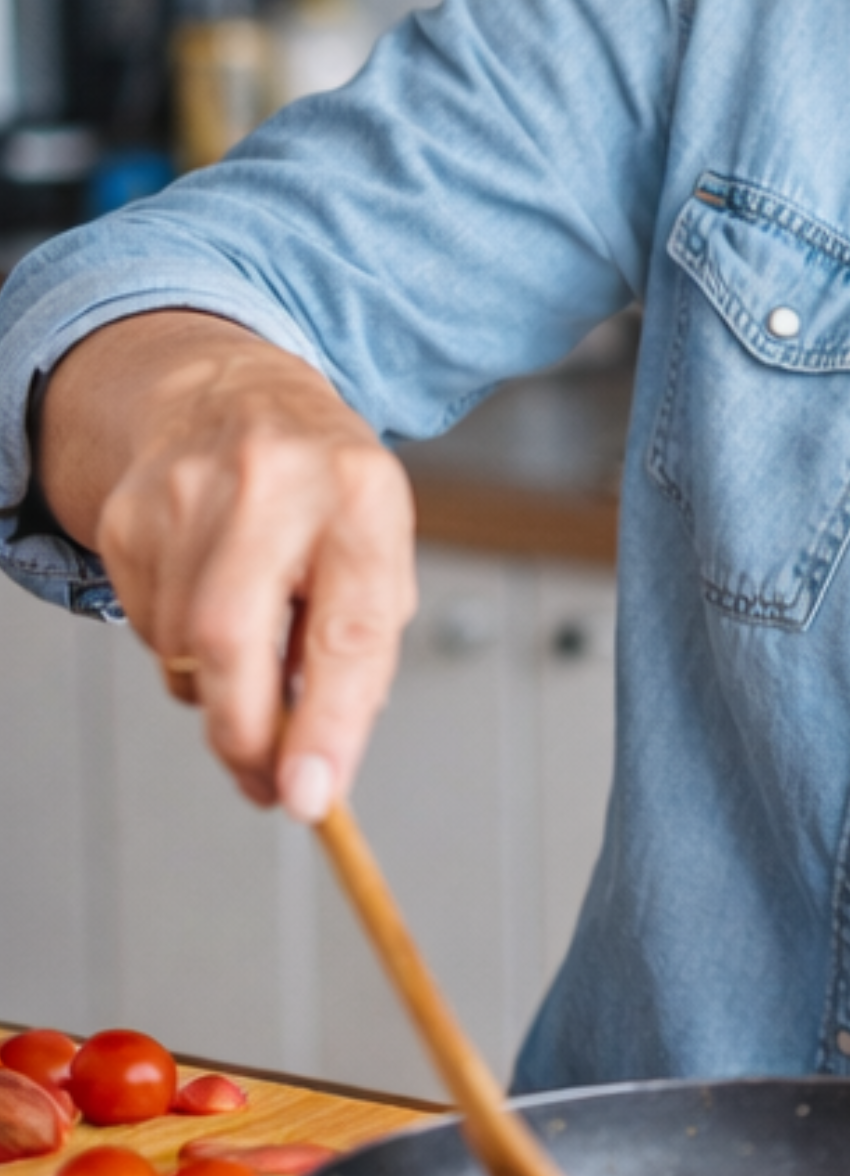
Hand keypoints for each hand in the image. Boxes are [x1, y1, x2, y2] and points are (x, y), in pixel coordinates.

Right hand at [39, 311, 416, 819]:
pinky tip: (211, 594)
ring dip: (221, 681)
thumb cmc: (324, 490)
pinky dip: (183, 644)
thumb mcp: (377, 546)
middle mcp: (275, 481)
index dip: (329, 720)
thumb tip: (319, 762)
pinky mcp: (130, 514)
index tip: (312, 795)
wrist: (231, 395)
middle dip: (246, 731)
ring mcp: (190, 492)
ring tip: (256, 635)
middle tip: (268, 779)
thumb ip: (359, 649)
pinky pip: (149, 628)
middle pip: (234, 640)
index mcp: (363, 492)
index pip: (348, 624)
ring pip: (185, 648)